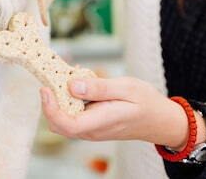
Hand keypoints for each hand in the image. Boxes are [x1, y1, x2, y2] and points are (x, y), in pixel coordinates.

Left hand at [40, 77, 205, 149]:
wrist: (160, 120)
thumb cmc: (146, 103)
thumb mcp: (127, 87)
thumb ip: (99, 88)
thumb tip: (72, 85)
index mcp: (101, 122)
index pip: (67, 125)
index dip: (50, 109)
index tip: (45, 89)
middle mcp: (92, 130)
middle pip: (58, 124)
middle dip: (49, 102)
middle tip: (52, 76)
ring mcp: (91, 129)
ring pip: (64, 119)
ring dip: (59, 98)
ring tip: (68, 74)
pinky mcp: (92, 124)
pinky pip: (73, 115)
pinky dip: (69, 99)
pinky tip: (78, 81)